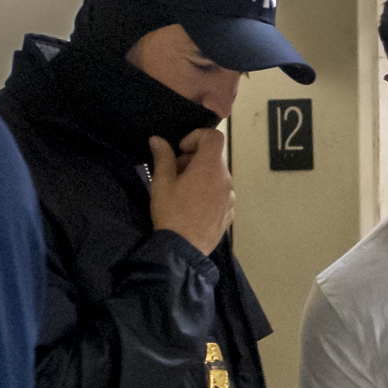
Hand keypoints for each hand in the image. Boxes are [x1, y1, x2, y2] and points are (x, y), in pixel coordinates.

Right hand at [149, 127, 234, 254]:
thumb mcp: (162, 183)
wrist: (184, 249)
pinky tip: (192, 205)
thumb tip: (158, 140)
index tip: (180, 151)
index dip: (196, 137)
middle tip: (175, 171)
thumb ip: (162, 157)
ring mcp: (230, 197)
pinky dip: (208, 191)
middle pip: (214, 157)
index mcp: (210, 168)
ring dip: (201, 175)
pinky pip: (220, 193)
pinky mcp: (229, 213)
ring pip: (217, 176)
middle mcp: (225, 180)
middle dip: (194, 158)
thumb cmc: (171, 213)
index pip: (214, 137)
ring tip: (182, 190)